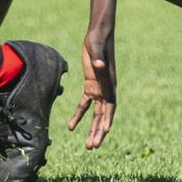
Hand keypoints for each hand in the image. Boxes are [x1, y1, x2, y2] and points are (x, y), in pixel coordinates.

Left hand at [67, 28, 115, 148]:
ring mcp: (99, 89)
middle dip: (99, 132)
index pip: (110, 106)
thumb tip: (99, 65)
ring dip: (92, 129)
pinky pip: (85, 105)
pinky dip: (79, 116)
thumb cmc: (98, 41)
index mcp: (109, 83)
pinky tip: (71, 127)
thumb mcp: (97, 49)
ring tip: (87, 145)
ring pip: (96, 115)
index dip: (108, 119)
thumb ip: (98, 58)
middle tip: (92, 146)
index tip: (105, 132)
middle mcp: (106, 90)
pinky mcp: (90, 86)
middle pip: (103, 115)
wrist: (97, 34)